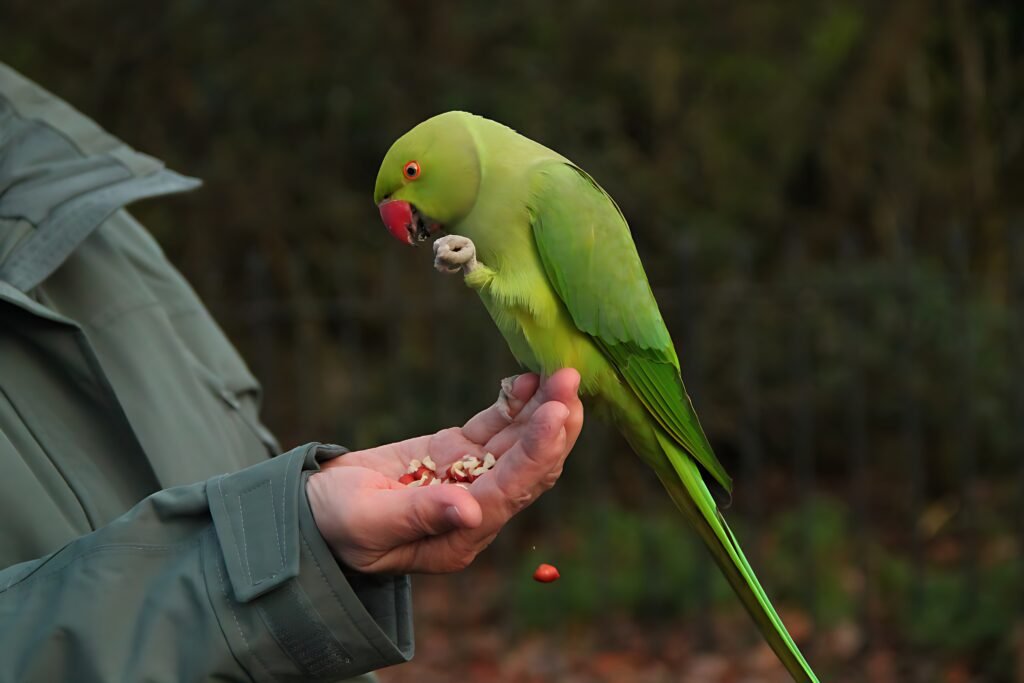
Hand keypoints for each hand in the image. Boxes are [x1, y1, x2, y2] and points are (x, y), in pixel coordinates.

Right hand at [306, 368, 583, 573]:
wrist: (311, 510)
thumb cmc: (332, 524)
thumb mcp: (366, 521)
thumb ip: (416, 515)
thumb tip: (471, 511)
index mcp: (459, 536)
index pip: (510, 491)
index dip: (536, 452)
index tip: (557, 413)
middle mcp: (475, 511)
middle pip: (529, 467)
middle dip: (555, 425)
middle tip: (572, 380)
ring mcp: (468, 478)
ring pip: (518, 443)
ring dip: (543, 409)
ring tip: (562, 373)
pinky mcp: (456, 453)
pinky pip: (494, 428)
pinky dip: (514, 405)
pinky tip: (529, 380)